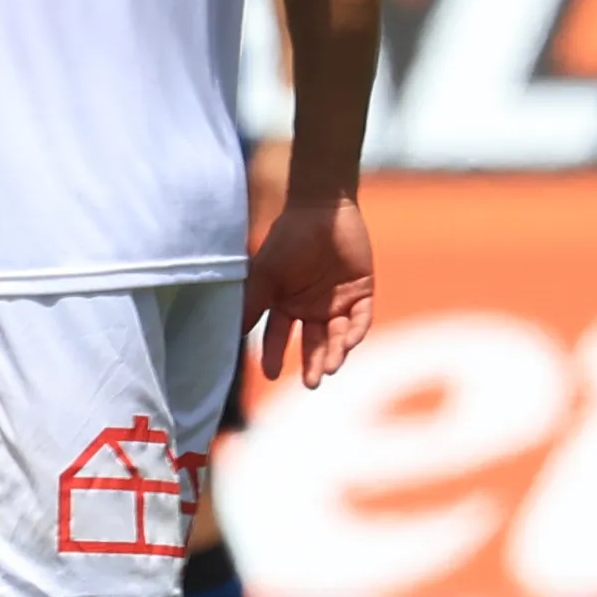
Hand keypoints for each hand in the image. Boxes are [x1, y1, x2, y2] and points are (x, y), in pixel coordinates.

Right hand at [245, 188, 373, 388]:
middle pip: (312, 342)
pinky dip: (355, 332)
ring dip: (333, 352)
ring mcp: (338, 300)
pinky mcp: (362, 292)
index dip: (273, 355)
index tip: (269, 375)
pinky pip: (361, 318)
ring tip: (328, 368)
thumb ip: (252, 305)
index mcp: (285, 303)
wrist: (321, 212)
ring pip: (337, 335)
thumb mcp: (263, 275)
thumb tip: (234, 336)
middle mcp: (311, 306)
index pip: (278, 336)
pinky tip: (348, 343)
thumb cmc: (286, 240)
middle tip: (311, 384)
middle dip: (312, 363)